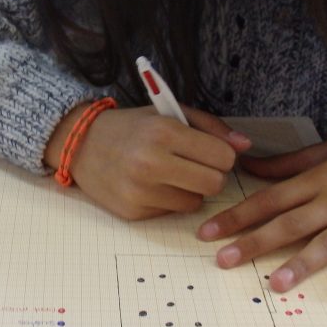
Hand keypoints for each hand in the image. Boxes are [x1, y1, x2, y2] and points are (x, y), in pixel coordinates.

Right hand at [44, 104, 251, 219]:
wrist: (80, 144)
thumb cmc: (132, 126)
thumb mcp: (170, 113)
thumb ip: (212, 127)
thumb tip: (245, 146)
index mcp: (163, 132)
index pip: (222, 157)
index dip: (222, 155)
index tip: (210, 151)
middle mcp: (150, 163)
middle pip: (214, 184)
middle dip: (211, 175)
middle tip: (196, 165)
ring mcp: (140, 191)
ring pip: (196, 203)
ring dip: (191, 190)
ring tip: (171, 174)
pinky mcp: (133, 213)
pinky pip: (173, 212)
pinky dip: (169, 201)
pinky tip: (152, 185)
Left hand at [196, 120, 326, 296]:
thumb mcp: (324, 151)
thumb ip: (285, 165)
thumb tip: (247, 166)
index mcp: (316, 180)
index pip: (268, 200)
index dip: (236, 217)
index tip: (208, 233)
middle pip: (289, 224)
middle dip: (255, 243)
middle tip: (224, 261)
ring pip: (326, 243)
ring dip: (301, 264)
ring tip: (275, 284)